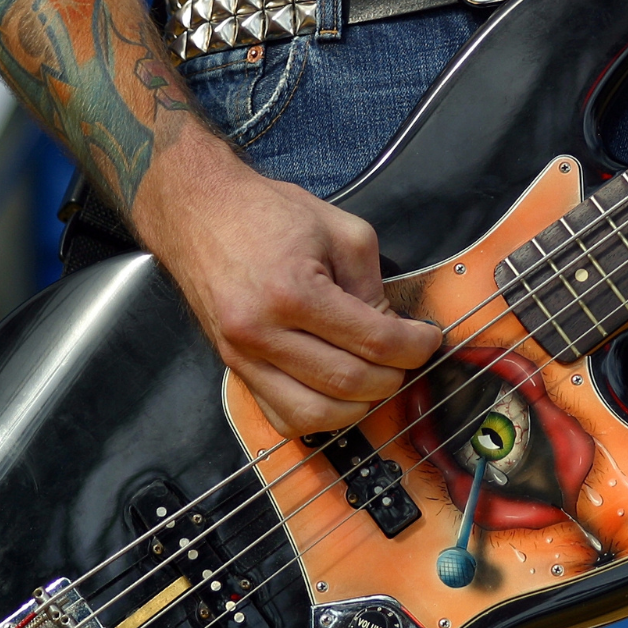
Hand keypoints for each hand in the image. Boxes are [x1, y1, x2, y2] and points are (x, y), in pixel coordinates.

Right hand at [132, 140, 442, 436]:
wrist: (198, 210)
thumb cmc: (268, 212)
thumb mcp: (342, 232)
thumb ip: (374, 288)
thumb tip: (397, 333)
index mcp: (293, 291)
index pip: (375, 342)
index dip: (415, 347)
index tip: (429, 339)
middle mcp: (261, 331)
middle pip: (349, 384)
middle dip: (393, 376)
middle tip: (405, 356)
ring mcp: (241, 355)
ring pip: (314, 414)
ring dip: (358, 405)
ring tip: (374, 376)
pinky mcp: (232, 368)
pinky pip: (280, 417)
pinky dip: (318, 416)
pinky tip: (337, 392)